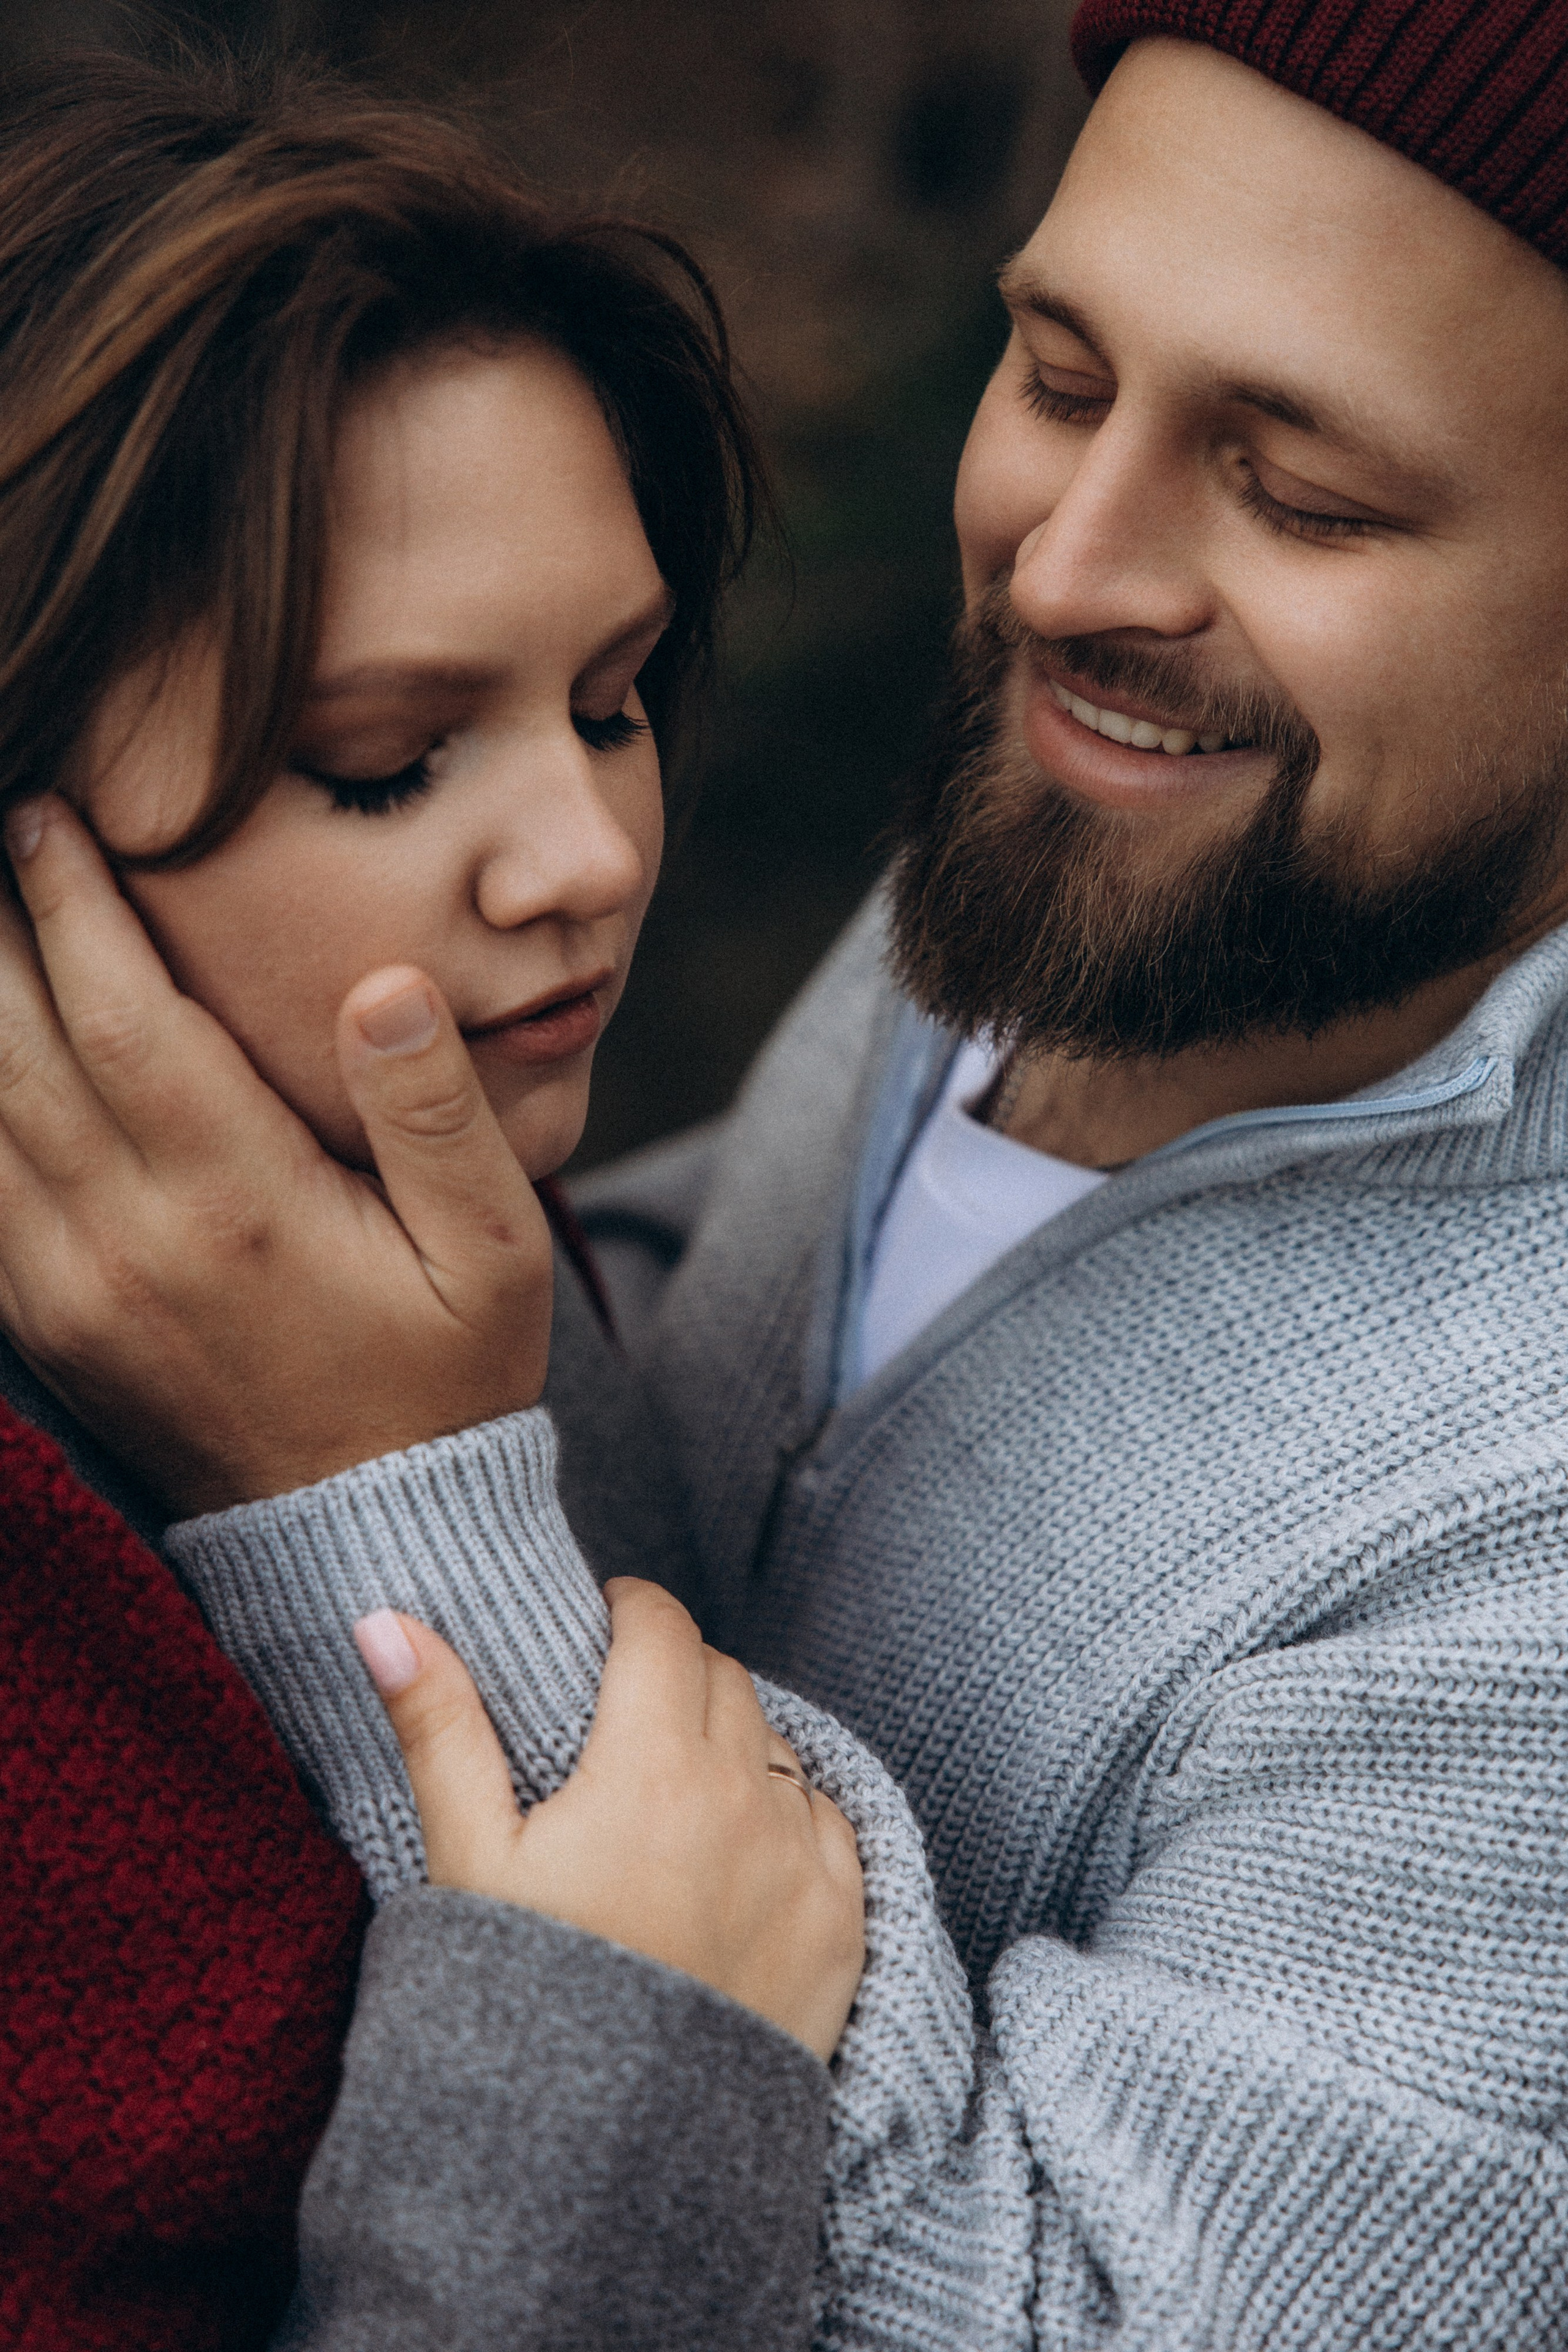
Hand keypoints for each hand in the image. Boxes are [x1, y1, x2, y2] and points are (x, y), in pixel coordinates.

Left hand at [0, 795, 551, 1513]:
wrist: (370, 1534)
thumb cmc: (446, 1374)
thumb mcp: (495, 1249)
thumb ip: (437, 1115)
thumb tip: (383, 984)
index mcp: (239, 1205)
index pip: (124, 1019)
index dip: (75, 906)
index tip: (49, 816)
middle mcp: (129, 1242)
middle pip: (16, 1047)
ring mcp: (70, 1291)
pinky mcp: (46, 1326)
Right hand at [355, 1578, 866, 2063]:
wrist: (604, 2166)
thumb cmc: (521, 2001)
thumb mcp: (466, 1860)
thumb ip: (438, 1725)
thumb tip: (384, 1619)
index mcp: (653, 1767)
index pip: (663, 1628)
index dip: (630, 1612)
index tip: (602, 1625)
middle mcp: (744, 1800)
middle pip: (723, 1678)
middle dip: (675, 1674)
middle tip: (624, 1713)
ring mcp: (804, 1863)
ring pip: (779, 1746)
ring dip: (734, 1746)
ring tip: (674, 1793)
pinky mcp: (843, 1925)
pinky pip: (830, 1822)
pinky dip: (790, 1817)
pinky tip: (738, 1852)